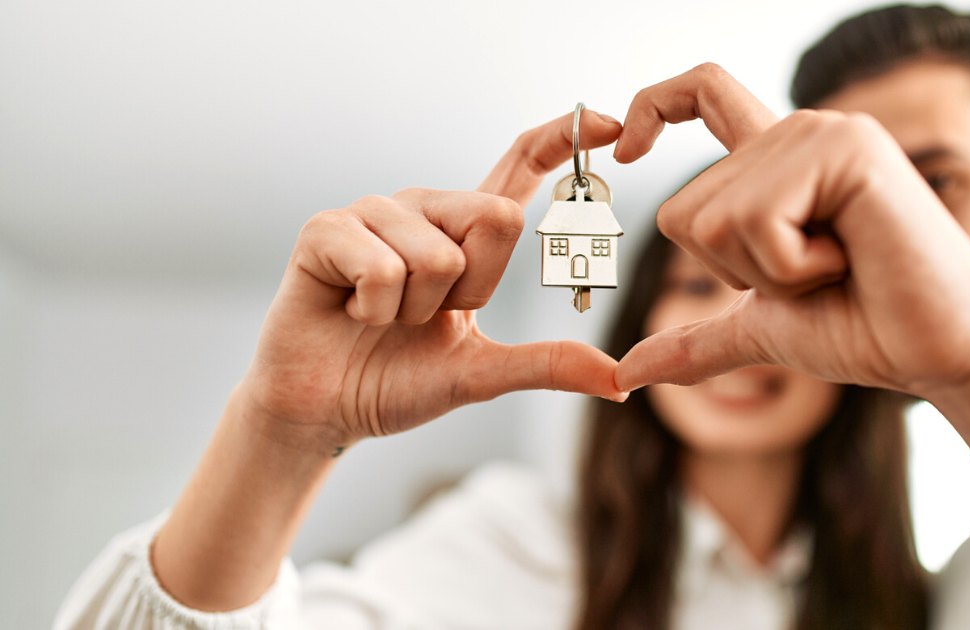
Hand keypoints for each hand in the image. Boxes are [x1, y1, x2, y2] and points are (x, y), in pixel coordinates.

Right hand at [241, 110, 626, 450]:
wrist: (324, 410)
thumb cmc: (395, 380)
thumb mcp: (480, 375)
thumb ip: (546, 366)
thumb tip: (620, 381)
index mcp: (464, 233)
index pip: (519, 167)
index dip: (563, 141)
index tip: (611, 122)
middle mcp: (424, 209)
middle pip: (496, 218)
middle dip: (470, 291)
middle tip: (425, 316)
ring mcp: (374, 213)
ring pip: (438, 256)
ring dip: (414, 312)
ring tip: (381, 316)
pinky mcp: (327, 228)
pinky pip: (383, 267)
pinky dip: (373, 310)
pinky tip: (350, 311)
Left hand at [613, 64, 969, 398]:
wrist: (940, 352)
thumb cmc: (865, 329)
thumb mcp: (760, 329)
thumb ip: (694, 340)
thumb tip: (626, 373)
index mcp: (777, 161)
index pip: (701, 94)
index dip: (652, 108)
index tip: (625, 151)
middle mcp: (796, 133)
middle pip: (681, 209)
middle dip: (735, 273)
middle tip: (815, 273)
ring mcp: (822, 135)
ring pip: (712, 219)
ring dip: (769, 273)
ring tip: (837, 264)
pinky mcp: (846, 151)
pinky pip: (757, 221)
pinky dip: (793, 267)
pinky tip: (850, 259)